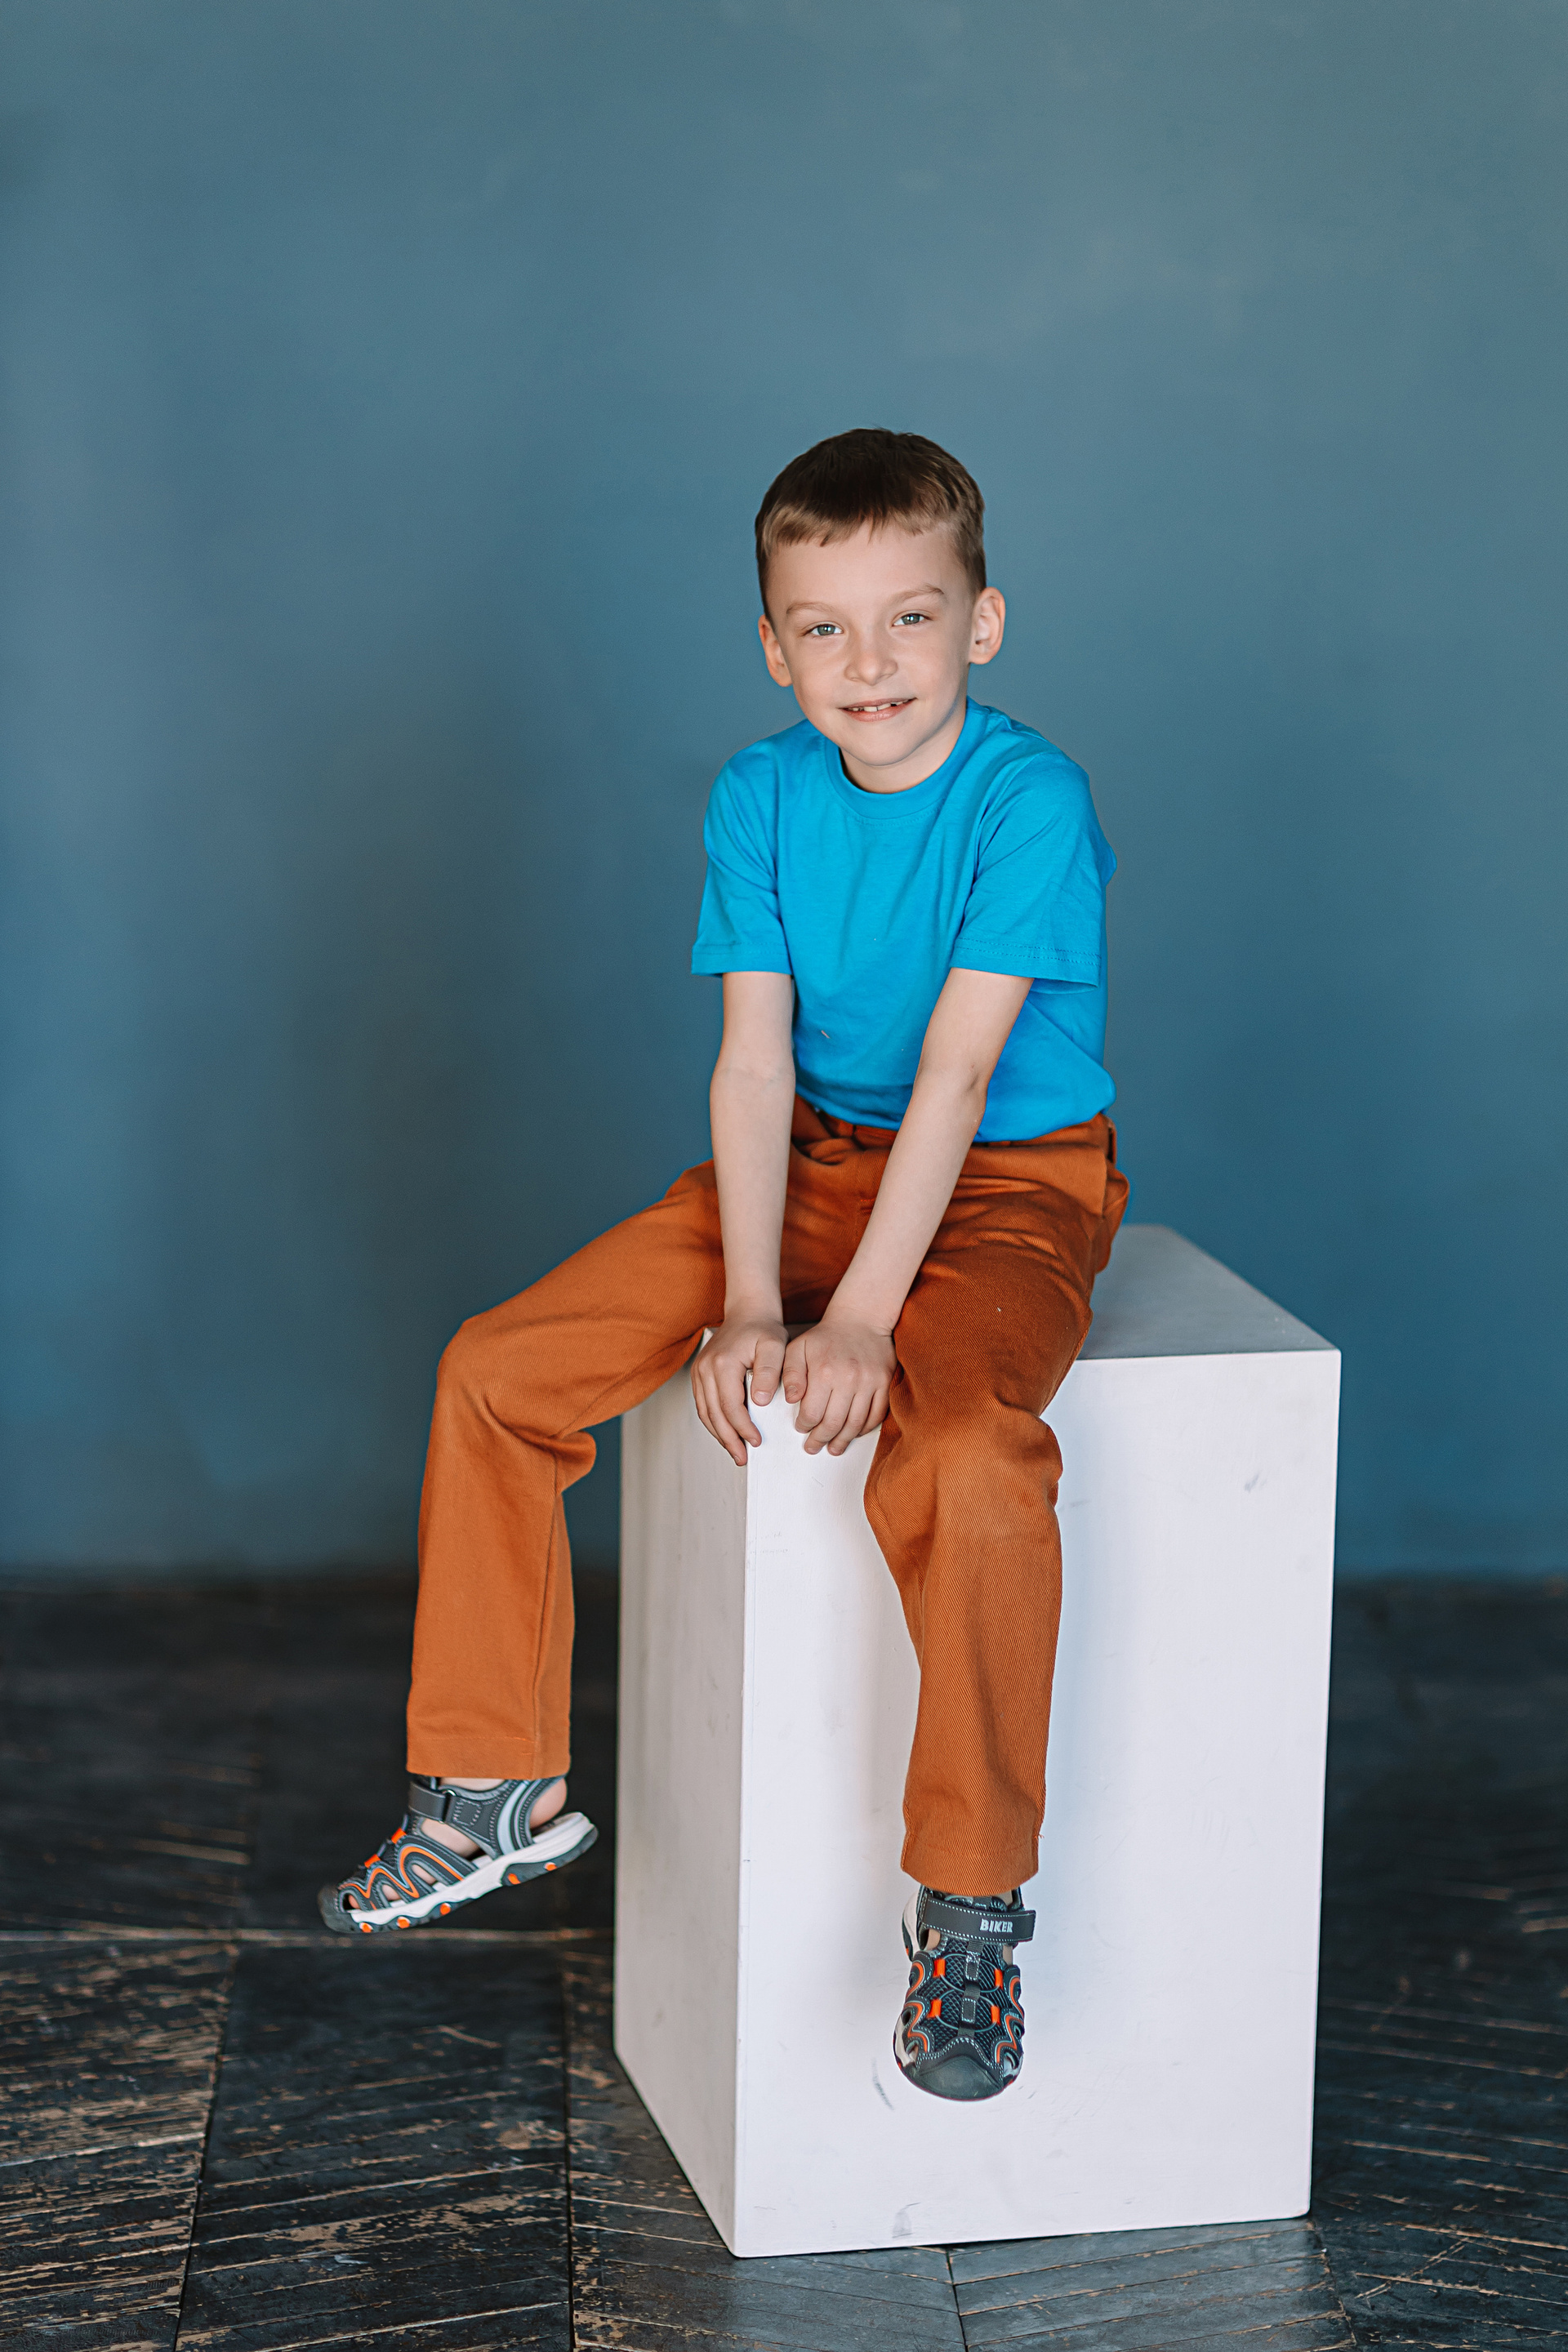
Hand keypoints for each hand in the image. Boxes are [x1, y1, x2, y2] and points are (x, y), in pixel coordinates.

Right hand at [691, 1313, 787, 1465]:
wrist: (748, 1311)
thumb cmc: (764, 1328)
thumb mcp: (775, 1345)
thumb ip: (770, 1372)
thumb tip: (760, 1401)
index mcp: (722, 1363)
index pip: (730, 1405)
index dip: (743, 1427)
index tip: (757, 1441)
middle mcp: (705, 1368)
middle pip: (713, 1414)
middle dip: (729, 1439)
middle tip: (743, 1458)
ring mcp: (699, 1371)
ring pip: (705, 1412)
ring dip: (719, 1435)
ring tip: (735, 1452)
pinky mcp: (699, 1374)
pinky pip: (704, 1404)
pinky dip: (714, 1422)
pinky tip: (726, 1433)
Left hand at [781, 1318, 896, 1456]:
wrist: (861, 1319)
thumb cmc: (826, 1337)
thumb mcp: (798, 1348)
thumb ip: (791, 1374)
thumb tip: (792, 1401)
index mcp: (824, 1371)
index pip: (812, 1413)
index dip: (804, 1425)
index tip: (801, 1428)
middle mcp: (849, 1378)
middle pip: (833, 1423)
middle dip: (820, 1439)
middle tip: (813, 1446)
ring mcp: (870, 1381)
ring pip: (856, 1424)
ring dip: (843, 1440)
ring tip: (833, 1448)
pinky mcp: (886, 1382)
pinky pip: (876, 1415)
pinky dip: (865, 1429)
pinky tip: (854, 1434)